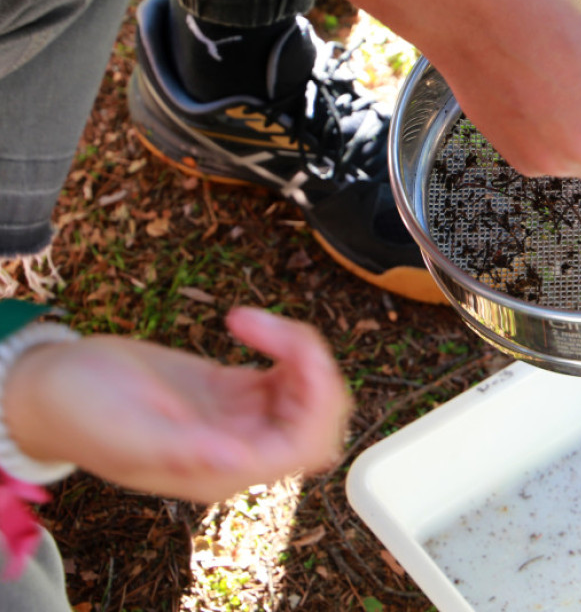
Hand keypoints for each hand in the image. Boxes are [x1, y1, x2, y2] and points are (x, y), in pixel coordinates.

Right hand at [3, 308, 349, 503]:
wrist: (50, 385)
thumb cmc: (77, 409)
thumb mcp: (126, 428)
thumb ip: (182, 449)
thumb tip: (237, 463)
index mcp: (220, 469)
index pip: (304, 445)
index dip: (315, 399)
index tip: (289, 352)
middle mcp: (239, 450)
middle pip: (319, 420)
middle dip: (316, 373)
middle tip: (276, 333)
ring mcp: (241, 420)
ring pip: (309, 394)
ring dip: (299, 354)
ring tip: (248, 322)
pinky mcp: (236, 391)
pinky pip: (286, 373)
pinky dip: (282, 345)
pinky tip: (243, 323)